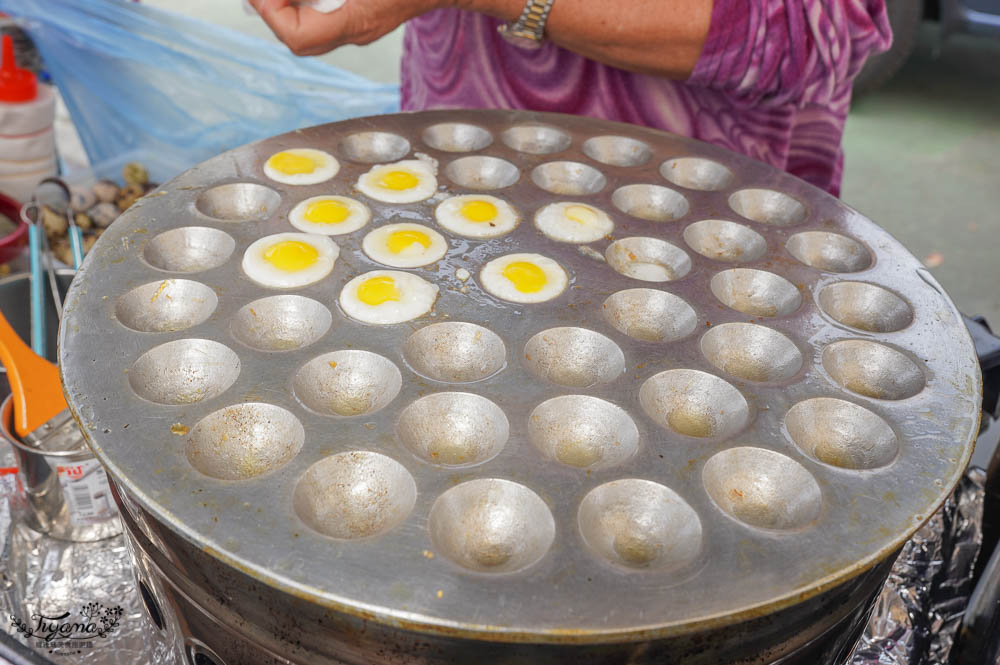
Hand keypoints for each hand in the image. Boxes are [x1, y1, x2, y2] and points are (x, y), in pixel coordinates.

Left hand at [249, 0, 444, 55]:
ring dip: (287, 8)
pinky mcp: (361, 17)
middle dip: (272, 12)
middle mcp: (359, 30)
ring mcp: (361, 26)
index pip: (299, 36)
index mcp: (360, 20)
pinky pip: (324, 20)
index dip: (270, 12)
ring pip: (309, 32)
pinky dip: (305, 5)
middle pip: (301, 41)